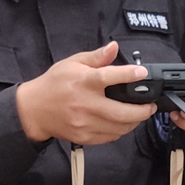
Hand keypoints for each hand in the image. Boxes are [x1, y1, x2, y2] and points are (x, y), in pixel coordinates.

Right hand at [15, 41, 155, 144]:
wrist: (34, 110)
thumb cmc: (54, 84)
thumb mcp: (72, 63)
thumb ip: (96, 57)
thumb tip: (114, 47)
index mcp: (82, 82)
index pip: (107, 78)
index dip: (127, 75)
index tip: (142, 73)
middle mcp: (84, 104)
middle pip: (120, 112)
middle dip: (142, 111)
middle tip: (150, 106)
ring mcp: (84, 123)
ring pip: (119, 128)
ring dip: (134, 122)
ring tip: (139, 114)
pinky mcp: (84, 137)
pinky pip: (110, 137)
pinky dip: (121, 130)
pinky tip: (122, 122)